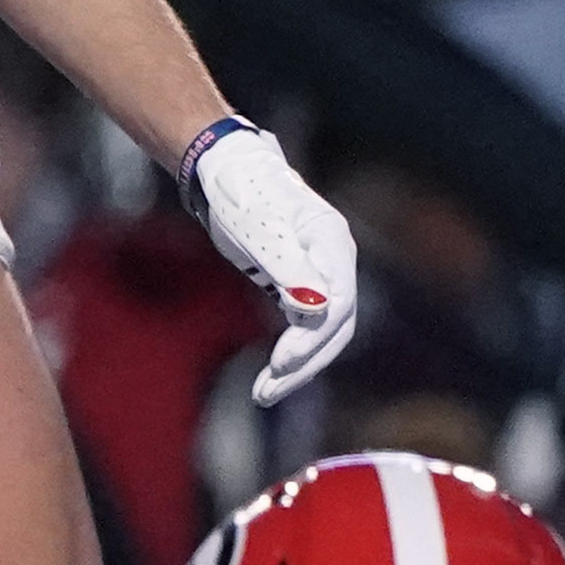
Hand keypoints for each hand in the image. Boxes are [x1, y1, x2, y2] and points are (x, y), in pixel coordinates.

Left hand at [183, 126, 357, 404]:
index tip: (281, 362)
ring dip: (298, 365)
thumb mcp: (262, 232)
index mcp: (332, 243)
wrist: (226, 171)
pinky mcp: (301, 282)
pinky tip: (272, 373)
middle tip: (266, 392)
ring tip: (263, 393)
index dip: (313, 338)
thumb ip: (291, 271)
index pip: (339, 303)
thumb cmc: (243, 194)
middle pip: (335, 325)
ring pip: (323, 331)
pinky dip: (291, 351)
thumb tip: (317, 310)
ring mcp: (321, 272)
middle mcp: (334, 260)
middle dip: (305, 363)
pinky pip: (306, 326)